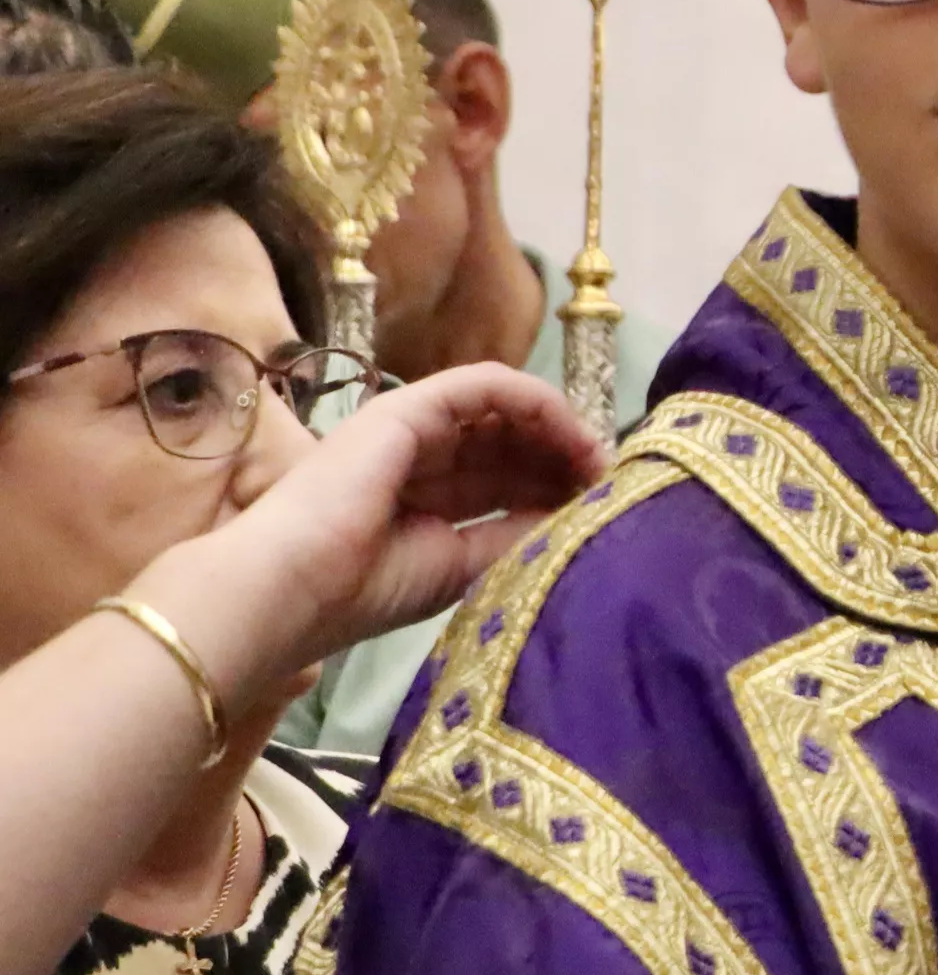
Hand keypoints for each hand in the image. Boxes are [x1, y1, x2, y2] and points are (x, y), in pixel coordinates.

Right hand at [133, 363, 603, 710]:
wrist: (288, 586)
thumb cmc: (363, 589)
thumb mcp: (461, 566)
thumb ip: (514, 534)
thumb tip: (577, 512)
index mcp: (421, 503)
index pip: (503, 479)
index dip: (555, 483)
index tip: (603, 500)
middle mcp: (417, 461)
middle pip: (509, 444)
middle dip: (564, 457)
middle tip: (611, 477)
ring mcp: (409, 429)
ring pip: (503, 412)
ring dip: (560, 428)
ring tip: (599, 458)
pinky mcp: (407, 407)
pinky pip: (485, 385)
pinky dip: (535, 401)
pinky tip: (571, 429)